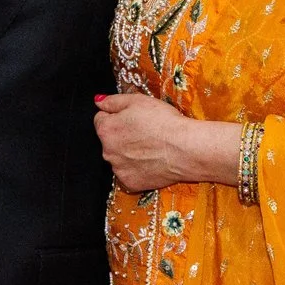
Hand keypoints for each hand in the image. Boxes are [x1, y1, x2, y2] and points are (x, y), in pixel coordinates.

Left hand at [95, 93, 236, 192]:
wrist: (186, 149)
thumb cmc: (164, 123)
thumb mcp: (138, 101)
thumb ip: (113, 101)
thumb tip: (98, 102)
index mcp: (106, 130)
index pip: (101, 119)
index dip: (117, 116)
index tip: (132, 118)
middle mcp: (107, 151)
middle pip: (110, 141)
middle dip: (122, 136)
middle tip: (145, 132)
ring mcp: (118, 169)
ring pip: (119, 158)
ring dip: (129, 154)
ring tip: (151, 148)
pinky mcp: (130, 183)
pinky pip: (129, 174)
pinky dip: (138, 170)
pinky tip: (152, 162)